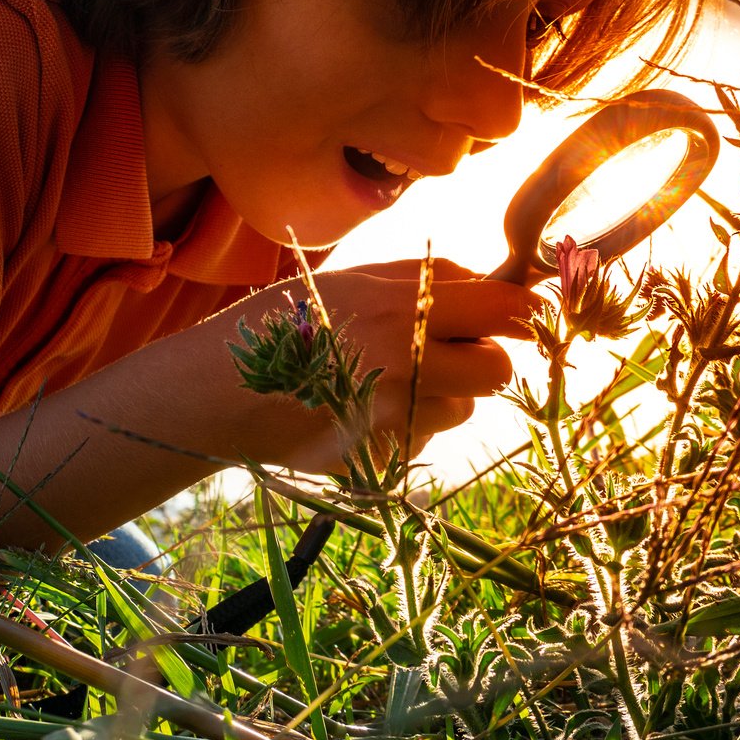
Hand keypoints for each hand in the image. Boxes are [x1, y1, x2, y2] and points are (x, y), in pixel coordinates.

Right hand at [234, 259, 536, 474]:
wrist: (213, 394)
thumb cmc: (281, 323)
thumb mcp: (349, 281)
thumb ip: (422, 279)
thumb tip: (490, 280)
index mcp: (402, 306)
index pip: (503, 308)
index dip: (525, 311)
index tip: (526, 313)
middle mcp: (406, 363)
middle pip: (497, 370)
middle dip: (484, 361)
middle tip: (450, 352)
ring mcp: (393, 419)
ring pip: (462, 411)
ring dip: (442, 397)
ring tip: (384, 381)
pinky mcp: (379, 460)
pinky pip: (422, 442)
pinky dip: (406, 428)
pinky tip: (359, 412)